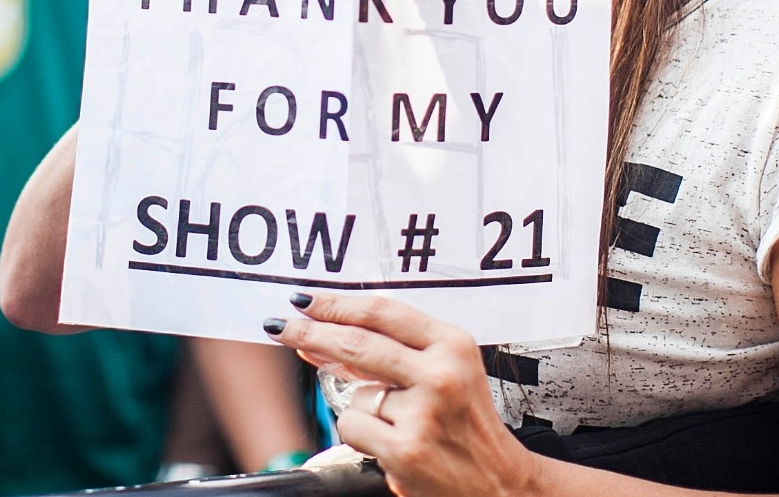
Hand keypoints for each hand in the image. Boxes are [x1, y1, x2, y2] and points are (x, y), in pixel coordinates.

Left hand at [267, 291, 540, 496]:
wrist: (499, 483)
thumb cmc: (466, 426)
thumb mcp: (445, 373)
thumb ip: (391, 352)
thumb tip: (321, 338)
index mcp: (452, 345)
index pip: (382, 311)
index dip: (336, 303)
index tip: (305, 299)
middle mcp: (441, 373)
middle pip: (357, 341)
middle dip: (309, 331)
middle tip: (280, 326)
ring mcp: (423, 412)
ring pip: (354, 394)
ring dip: (362, 408)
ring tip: (398, 425)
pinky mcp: (406, 448)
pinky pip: (353, 426)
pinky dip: (362, 436)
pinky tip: (392, 444)